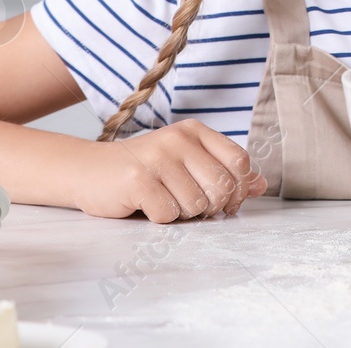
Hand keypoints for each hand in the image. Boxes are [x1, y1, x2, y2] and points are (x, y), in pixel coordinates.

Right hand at [69, 120, 266, 221]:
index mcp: (195, 131)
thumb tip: (261, 185)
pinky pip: (169, 214)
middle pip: (222, 186)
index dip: (237, 189)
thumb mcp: (186, 165)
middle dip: (211, 207)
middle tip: (191, 207)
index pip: (239, 161)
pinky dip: (161, 219)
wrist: (89, 171)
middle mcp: (178, 139)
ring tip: (165, 202)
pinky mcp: (138, 180)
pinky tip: (147, 206)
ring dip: (183, 214)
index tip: (224, 201)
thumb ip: (223, 173)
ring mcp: (158, 157)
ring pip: (197, 204)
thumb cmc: (145, 171)